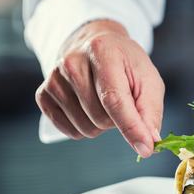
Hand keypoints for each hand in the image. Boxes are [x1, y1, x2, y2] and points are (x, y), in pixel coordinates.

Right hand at [35, 20, 163, 157]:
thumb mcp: (148, 79)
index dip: (131, 127)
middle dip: (117, 120)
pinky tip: (88, 108)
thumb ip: (150, 111)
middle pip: (100, 118)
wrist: (95, 44)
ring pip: (85, 127)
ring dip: (101, 125)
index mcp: (103, 52)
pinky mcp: (43, 94)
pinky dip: (83, 127)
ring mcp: (54, 79)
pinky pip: (68, 130)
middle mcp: (72, 63)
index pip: (114, 99)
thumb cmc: (125, 64)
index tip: (146, 149)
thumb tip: (150, 142)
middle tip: (120, 101)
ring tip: (103, 102)